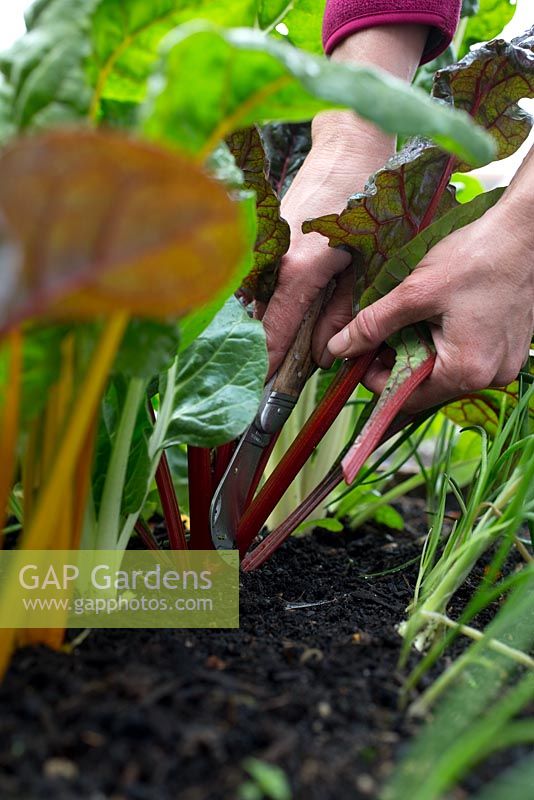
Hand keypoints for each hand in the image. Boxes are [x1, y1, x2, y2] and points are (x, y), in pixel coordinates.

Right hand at [259, 24, 427, 375]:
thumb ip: (343, 312)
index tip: (260, 391)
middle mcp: (272, 258)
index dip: (268, 362)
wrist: (348, 144)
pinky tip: (269, 311)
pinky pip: (251, 279)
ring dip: (256, 325)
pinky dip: (258, 300)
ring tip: (264, 351)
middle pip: (257, 319)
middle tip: (263, 379)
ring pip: (249, 301)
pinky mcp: (257, 235)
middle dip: (261, 349)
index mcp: (302, 268)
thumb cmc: (369, 200)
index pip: (275, 329)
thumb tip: (322, 353)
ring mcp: (260, 244)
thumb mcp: (371, 264)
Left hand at [327, 197, 533, 410]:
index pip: (407, 397)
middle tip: (380, 333)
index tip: (360, 355)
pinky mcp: (510, 348)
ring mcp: (505, 363)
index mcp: (466, 371)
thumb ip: (374, 324)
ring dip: (421, 351)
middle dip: (399, 362)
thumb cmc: (477, 257)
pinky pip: (469, 356)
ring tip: (410, 318)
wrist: (526, 232)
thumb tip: (338, 347)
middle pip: (428, 385)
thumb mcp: (416, 292)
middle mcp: (491, 377)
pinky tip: (437, 316)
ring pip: (447, 370)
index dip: (377, 379)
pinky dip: (446, 343)